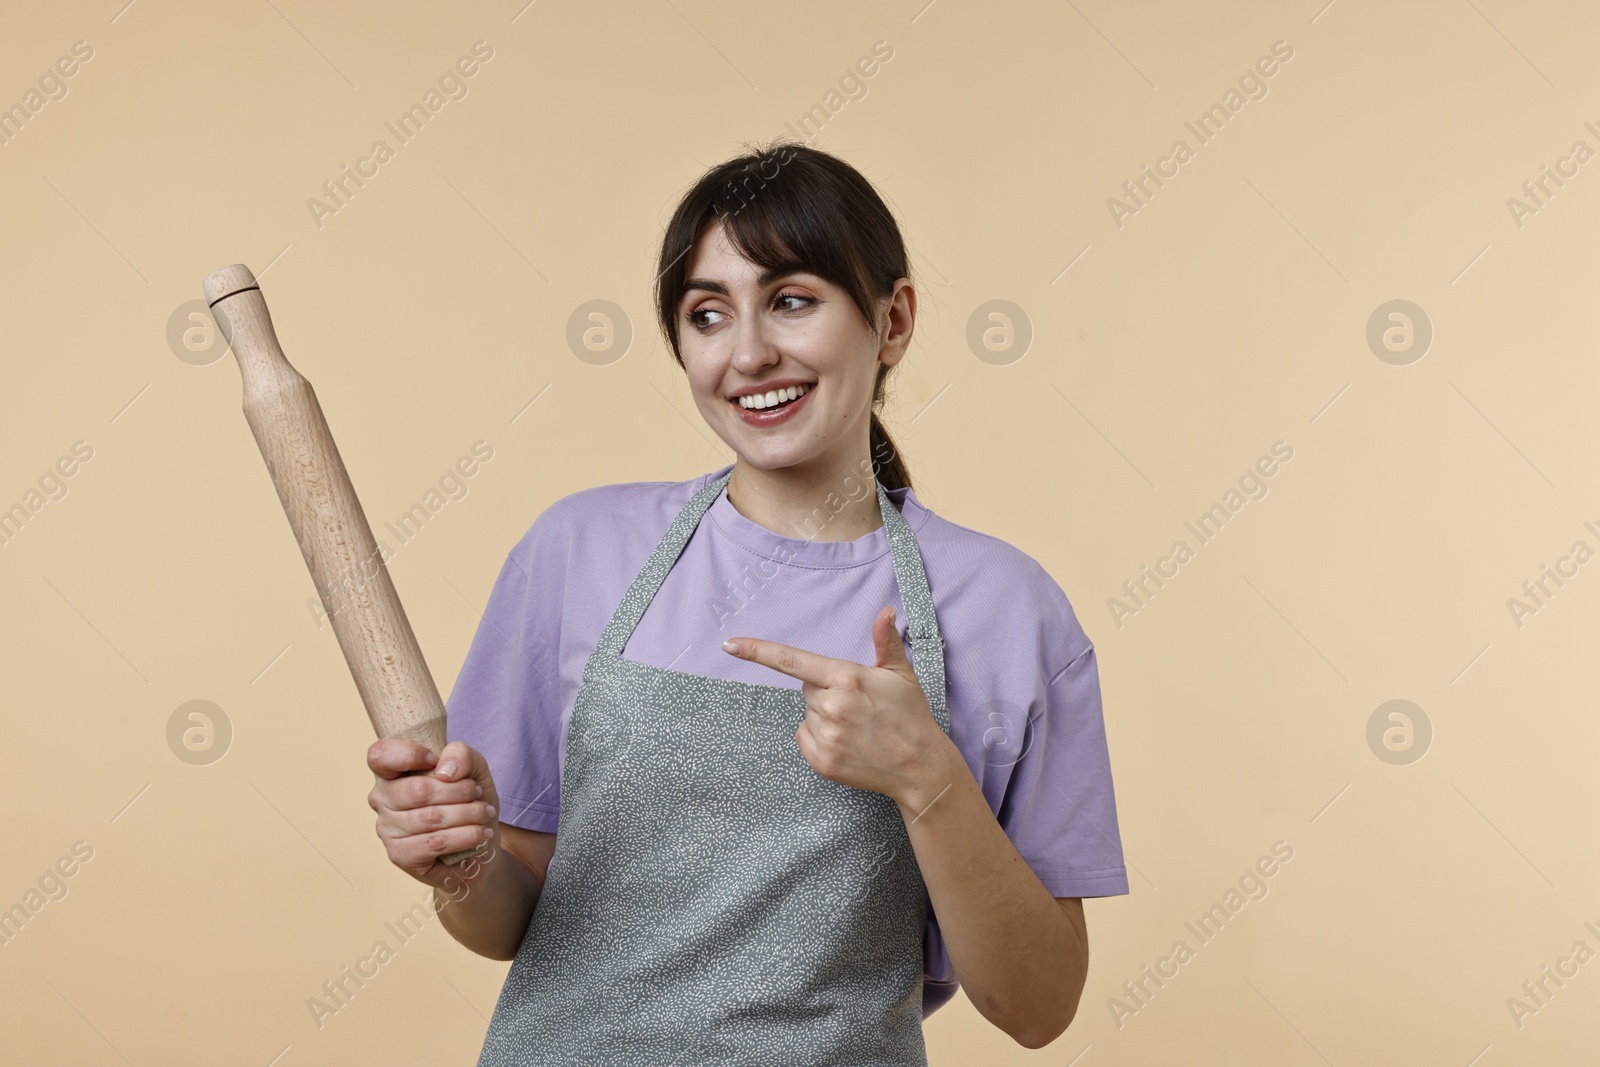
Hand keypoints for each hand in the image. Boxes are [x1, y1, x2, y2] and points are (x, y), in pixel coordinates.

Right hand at [367, 739, 499, 888]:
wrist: (479, 843)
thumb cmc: (467, 801)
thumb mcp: (473, 767)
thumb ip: (461, 754)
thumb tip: (444, 770)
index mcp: (391, 771)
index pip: (379, 755)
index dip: (409, 754)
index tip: (436, 760)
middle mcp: (382, 799)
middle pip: (417, 790)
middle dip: (459, 791)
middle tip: (478, 793)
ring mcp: (387, 829)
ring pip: (430, 818)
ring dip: (468, 814)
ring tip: (484, 813)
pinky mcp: (400, 855)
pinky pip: (434, 843)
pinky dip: (465, 836)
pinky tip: (479, 833)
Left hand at [721, 605, 953, 806]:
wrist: (920, 767)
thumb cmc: (911, 715)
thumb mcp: (902, 674)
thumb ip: (886, 641)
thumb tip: (885, 611)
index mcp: (846, 677)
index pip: (792, 661)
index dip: (757, 651)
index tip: (730, 644)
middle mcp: (831, 706)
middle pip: (807, 689)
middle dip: (826, 692)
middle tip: (859, 705)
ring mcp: (826, 736)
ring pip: (807, 715)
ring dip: (824, 718)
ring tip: (858, 727)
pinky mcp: (822, 761)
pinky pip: (804, 738)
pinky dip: (819, 739)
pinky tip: (848, 743)